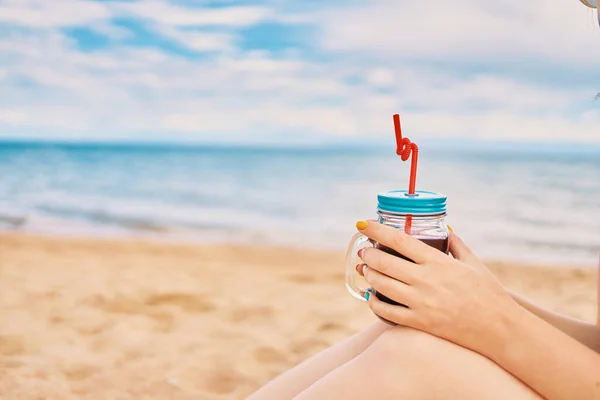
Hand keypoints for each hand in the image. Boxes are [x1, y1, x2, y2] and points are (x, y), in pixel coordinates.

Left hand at [355, 220, 519, 354]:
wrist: (500, 330)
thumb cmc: (489, 294)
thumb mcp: (474, 263)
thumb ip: (457, 245)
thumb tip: (445, 230)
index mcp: (438, 262)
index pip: (399, 240)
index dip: (376, 230)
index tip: (362, 224)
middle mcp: (426, 280)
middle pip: (384, 262)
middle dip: (368, 255)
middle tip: (364, 252)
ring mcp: (421, 303)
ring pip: (381, 285)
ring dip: (369, 276)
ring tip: (366, 271)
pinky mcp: (419, 323)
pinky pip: (386, 312)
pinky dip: (374, 302)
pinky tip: (372, 296)